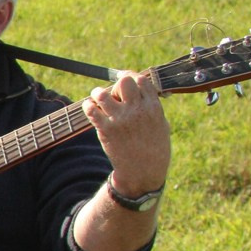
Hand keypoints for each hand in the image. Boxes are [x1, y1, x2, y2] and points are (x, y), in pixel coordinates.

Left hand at [84, 70, 169, 196]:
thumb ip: (154, 108)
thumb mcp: (162, 126)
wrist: (143, 172)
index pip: (141, 80)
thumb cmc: (155, 149)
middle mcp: (137, 111)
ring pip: (103, 93)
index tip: (125, 81)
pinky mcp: (106, 130)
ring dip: (98, 93)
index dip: (132, 78)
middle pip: (124, 82)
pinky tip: (89, 107)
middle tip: (114, 94)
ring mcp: (121, 120)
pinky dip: (88, 106)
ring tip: (98, 98)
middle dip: (117, 84)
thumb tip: (147, 93)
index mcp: (153, 108)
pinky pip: (92, 110)